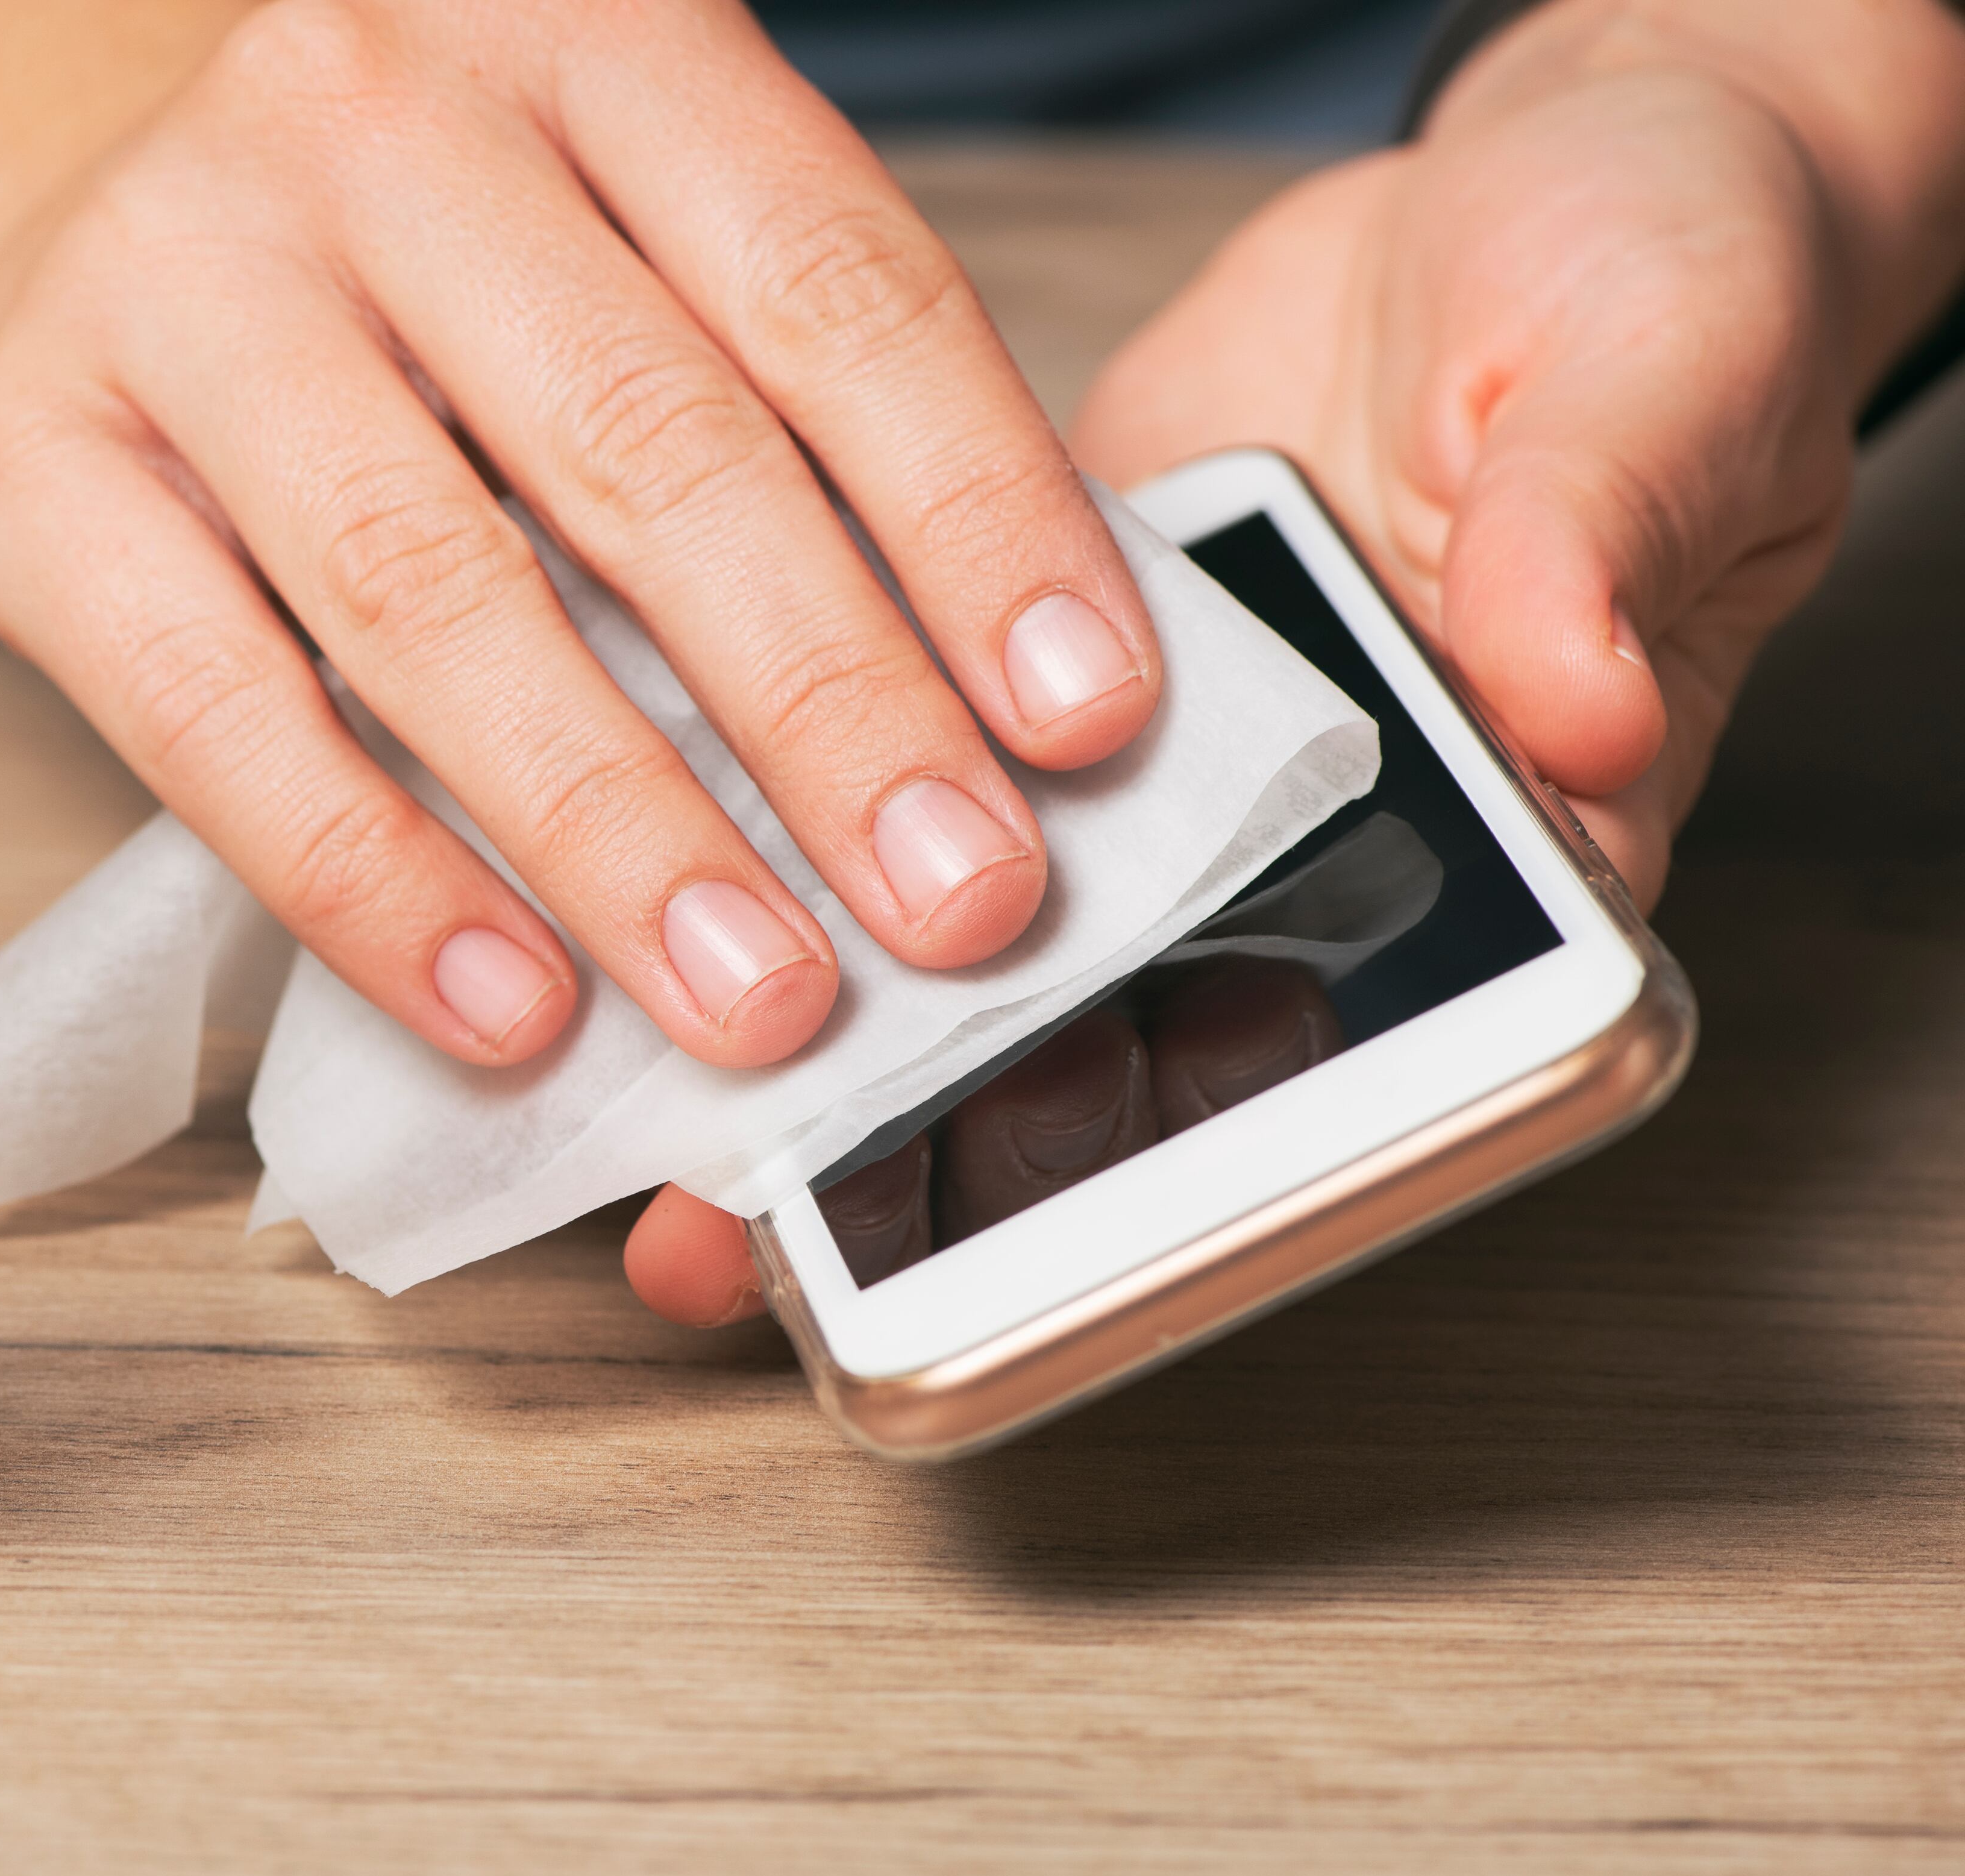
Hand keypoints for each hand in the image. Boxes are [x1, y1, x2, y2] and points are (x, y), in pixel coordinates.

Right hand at [0, 0, 1164, 1071]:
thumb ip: (778, 407)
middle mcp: (372, 117)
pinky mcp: (21, 456)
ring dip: (619, 827)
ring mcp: (178, 277)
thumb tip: (989, 705)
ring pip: (430, 592)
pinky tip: (509, 1001)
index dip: (978, 513)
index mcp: (580, 28)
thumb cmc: (405, 265)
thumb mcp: (613, 235)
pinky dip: (373, 877)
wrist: (59, 206)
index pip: (831, 284)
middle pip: (646, 446)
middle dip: (828, 705)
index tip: (1086, 719)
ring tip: (759, 995)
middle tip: (959, 903)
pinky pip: (213, 708)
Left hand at [627, 0, 1964, 1328]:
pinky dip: (791, 812)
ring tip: (676, 1144)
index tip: (1048, 1226)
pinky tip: (661, 865)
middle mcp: (1294, 847)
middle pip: (1131, 1042)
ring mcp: (1145, 771)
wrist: (1497, 201)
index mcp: (1491, 850)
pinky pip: (903, 756)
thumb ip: (1602, 541)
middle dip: (957, 1139)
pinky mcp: (1026, 657)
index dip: (1204, 1169)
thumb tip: (1575, 700)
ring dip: (844, 1028)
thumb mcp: (1662, 388)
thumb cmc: (1644, 294)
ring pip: (988, 938)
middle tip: (780, 1221)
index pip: (1365, 1057)